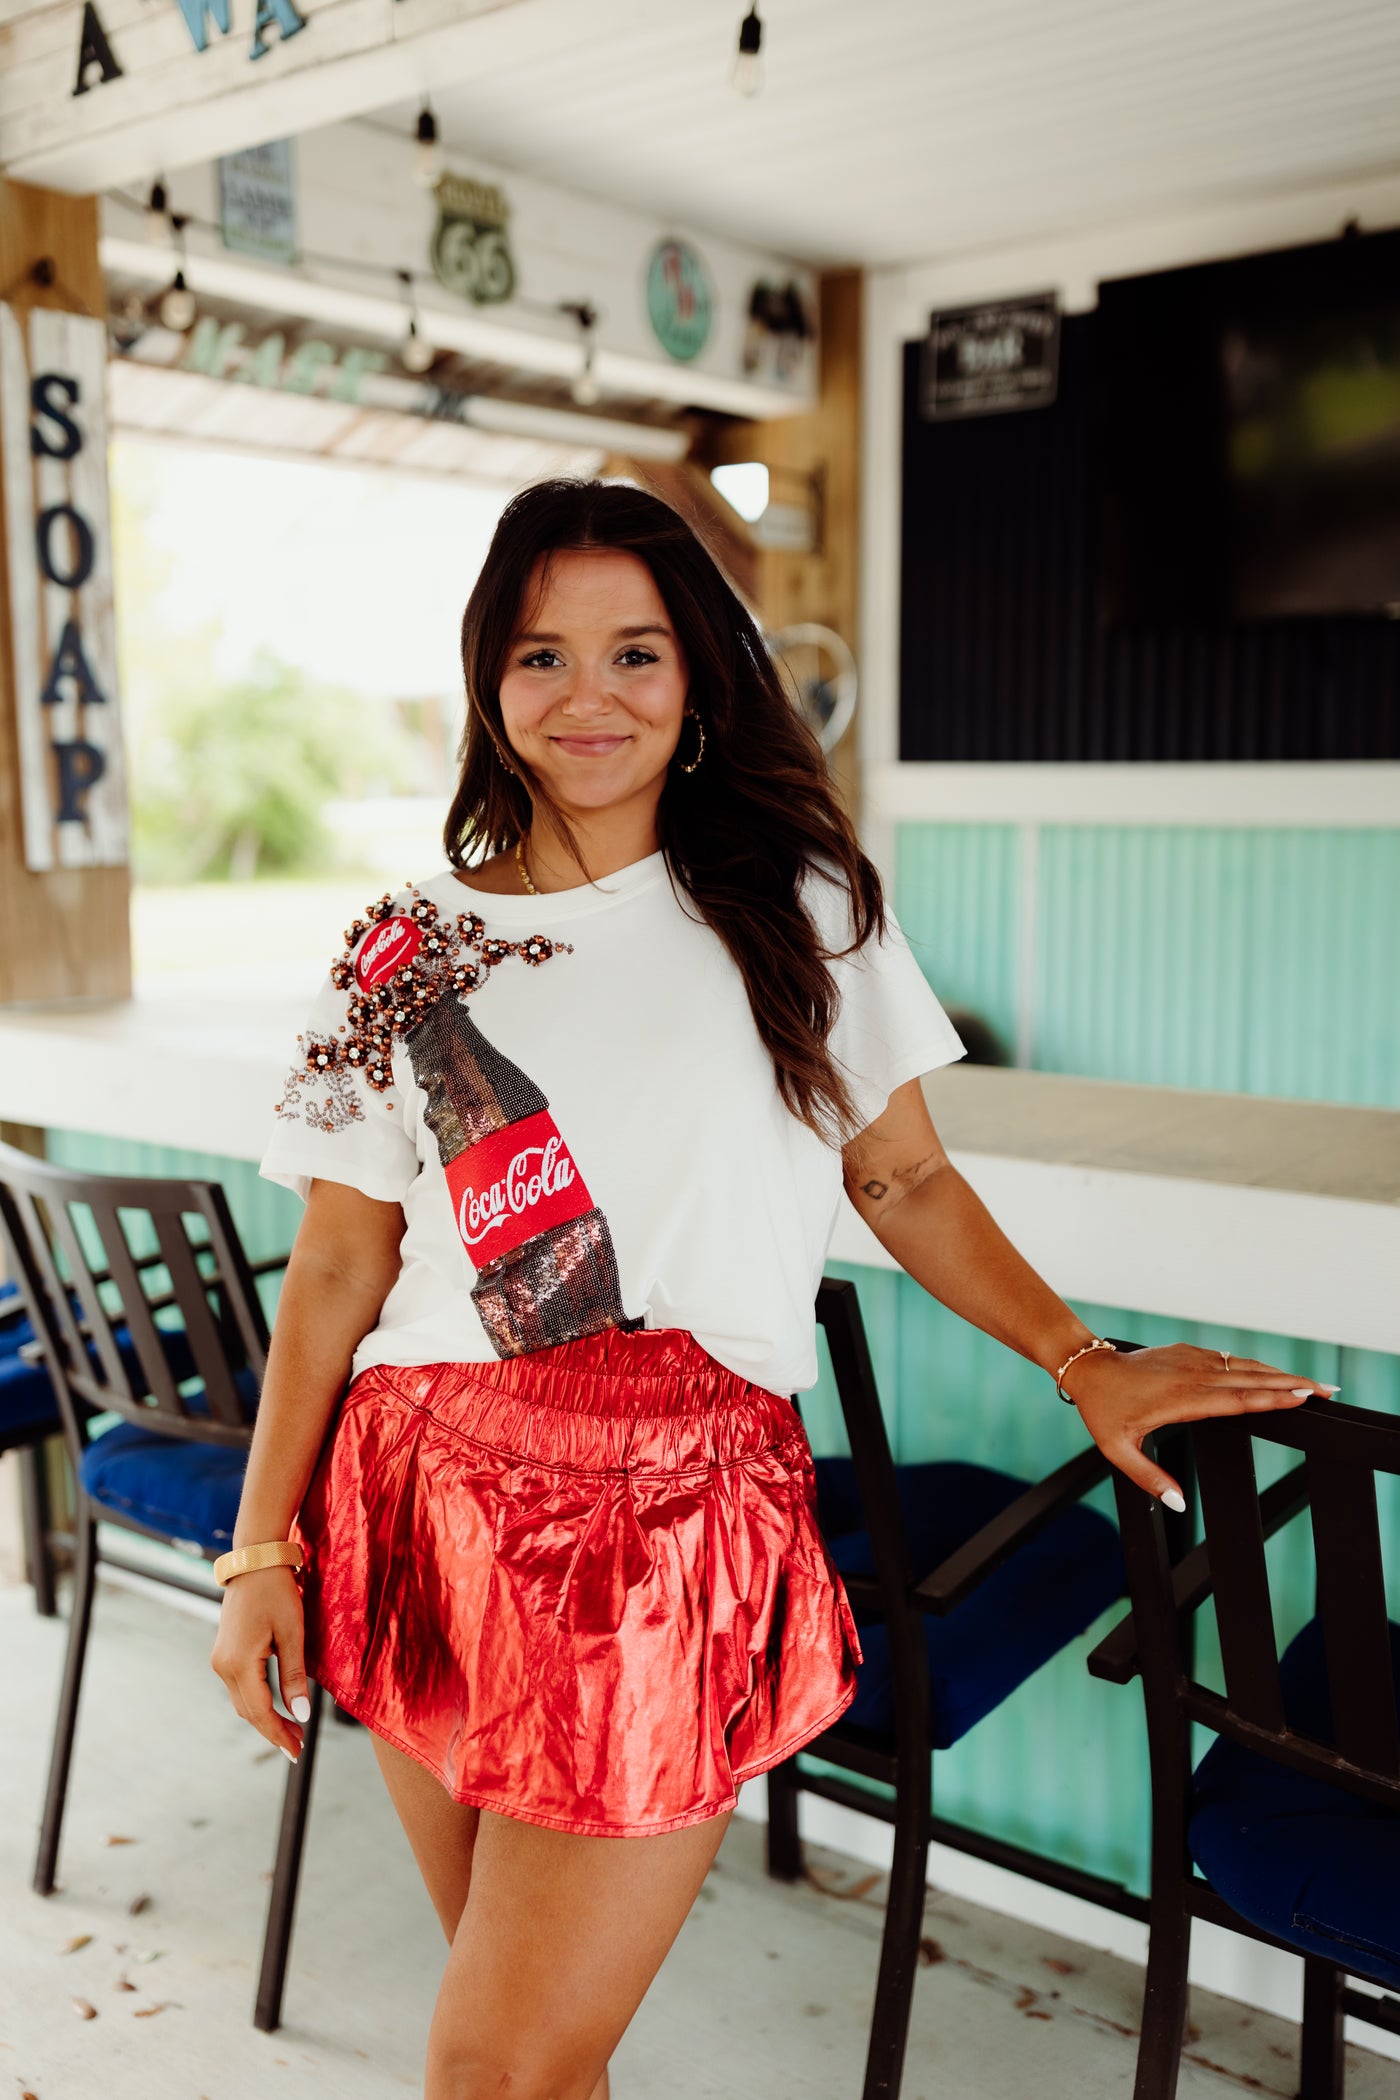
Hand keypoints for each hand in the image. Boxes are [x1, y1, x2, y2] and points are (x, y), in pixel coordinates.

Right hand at [210, 1565, 309, 1761]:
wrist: (255, 1562)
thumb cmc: (278, 1593)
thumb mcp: (293, 1633)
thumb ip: (295, 1676)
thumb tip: (301, 1714)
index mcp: (239, 1663)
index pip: (260, 1712)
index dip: (279, 1734)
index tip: (297, 1752)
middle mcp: (223, 1666)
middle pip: (248, 1712)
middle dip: (273, 1731)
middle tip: (298, 1746)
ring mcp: (220, 1660)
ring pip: (242, 1702)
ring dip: (265, 1718)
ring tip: (292, 1730)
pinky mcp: (224, 1654)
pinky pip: (240, 1688)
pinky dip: (257, 1701)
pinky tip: (276, 1706)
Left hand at [1065, 1343, 1338, 1507]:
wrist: (1089, 1368)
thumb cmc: (1103, 1411)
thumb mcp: (1118, 1451)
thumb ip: (1150, 1478)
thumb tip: (1178, 1503)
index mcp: (1182, 1399)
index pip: (1237, 1399)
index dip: (1272, 1397)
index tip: (1303, 1398)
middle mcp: (1193, 1375)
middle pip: (1252, 1379)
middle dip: (1292, 1384)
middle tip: (1328, 1391)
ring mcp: (1192, 1361)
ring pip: (1244, 1366)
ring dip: (1280, 1374)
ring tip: (1312, 1386)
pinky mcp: (1189, 1353)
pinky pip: (1230, 1361)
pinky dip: (1257, 1368)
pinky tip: (1277, 1376)